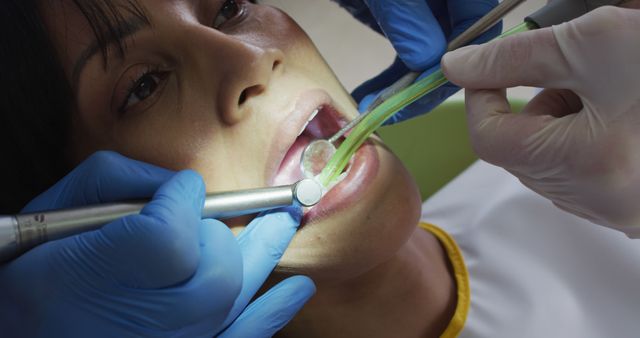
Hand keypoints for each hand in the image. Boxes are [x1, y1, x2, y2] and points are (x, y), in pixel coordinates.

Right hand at [0, 151, 314, 336]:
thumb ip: (122, 181)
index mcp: (103, 275)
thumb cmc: (33, 271)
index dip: (181, 201)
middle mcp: (145, 319)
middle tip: (209, 221)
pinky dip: (272, 313)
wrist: (26, 332)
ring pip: (235, 292)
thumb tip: (184, 185)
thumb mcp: (61, 210)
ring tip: (287, 220)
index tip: (177, 192)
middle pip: (217, 264)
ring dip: (263, 251)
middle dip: (217, 232)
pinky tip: (297, 289)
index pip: (174, 230)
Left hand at [350, 0, 499, 123]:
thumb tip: (428, 59)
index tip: (426, 89)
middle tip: (395, 108)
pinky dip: (389, 76)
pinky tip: (372, 93)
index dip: (459, 63)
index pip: (479, 27)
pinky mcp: (403, 18)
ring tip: (376, 107)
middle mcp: (448, 1)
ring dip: (403, 86)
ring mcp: (426, 10)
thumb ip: (408, 17)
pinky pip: (405, 53)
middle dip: (425, 82)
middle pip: (455, 49)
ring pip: (428, 57)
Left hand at [442, 6, 639, 236]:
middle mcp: (602, 199)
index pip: (488, 136)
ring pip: (557, 159)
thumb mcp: (597, 44)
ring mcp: (625, 206)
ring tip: (607, 80)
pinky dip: (593, 134)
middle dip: (534, 101)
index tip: (490, 62)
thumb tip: (459, 66)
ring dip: (565, 116)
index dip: (482, 94)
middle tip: (568, 65)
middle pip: (524, 149)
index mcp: (584, 166)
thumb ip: (519, 55)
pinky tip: (626, 104)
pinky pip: (591, 169)